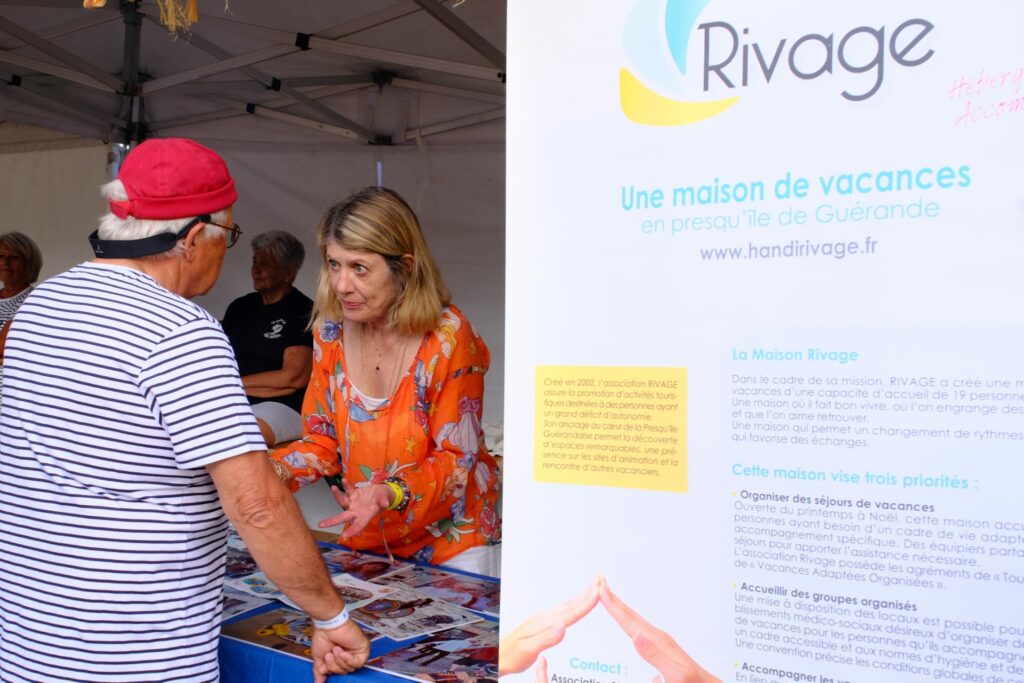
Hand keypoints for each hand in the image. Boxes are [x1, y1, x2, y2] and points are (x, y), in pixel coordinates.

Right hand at [311, 619, 370, 681]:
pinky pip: (358, 663)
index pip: (337, 672)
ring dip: (339, 660)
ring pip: (350, 669)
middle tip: (329, 654)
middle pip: (343, 672)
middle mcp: (348, 655)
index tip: (323, 668)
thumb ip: (319, 671)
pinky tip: (343, 652)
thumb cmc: (323, 636)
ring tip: (335, 649)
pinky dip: (348, 659)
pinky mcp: (363, 649)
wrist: (329, 624)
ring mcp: (356, 652)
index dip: (330, 671)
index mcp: (338, 658)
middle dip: (334, 665)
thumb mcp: (319, 658)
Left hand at [317, 480, 391, 537]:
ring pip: (342, 502)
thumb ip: (384, 501)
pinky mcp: (353, 494)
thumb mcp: (385, 499)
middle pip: (343, 517)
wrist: (382, 493)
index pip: (358, 525)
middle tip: (321, 525)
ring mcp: (353, 503)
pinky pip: (348, 490)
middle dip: (332, 521)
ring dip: (338, 496)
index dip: (352, 530)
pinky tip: (343, 480)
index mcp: (365, 517)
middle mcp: (356, 512)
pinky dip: (346, 486)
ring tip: (334, 488)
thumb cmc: (384, 499)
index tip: (345, 535)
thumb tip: (385, 503)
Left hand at [498, 578, 598, 675]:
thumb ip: (546, 638)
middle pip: (569, 605)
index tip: (598, 592)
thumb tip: (563, 626)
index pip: (569, 613)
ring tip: (592, 590)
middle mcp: (543, 619)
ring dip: (580, 598)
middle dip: (586, 594)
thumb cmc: (510, 656)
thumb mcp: (528, 649)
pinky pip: (561, 612)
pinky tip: (573, 608)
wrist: (497, 657)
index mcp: (543, 623)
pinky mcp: (541, 625)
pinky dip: (572, 607)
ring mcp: (542, 621)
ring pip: (566, 607)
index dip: (585, 603)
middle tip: (600, 582)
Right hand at [599, 578, 719, 682]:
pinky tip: (628, 622)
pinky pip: (639, 629)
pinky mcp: (661, 648)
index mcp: (657, 641)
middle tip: (599, 581)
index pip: (628, 620)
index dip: (612, 604)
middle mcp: (658, 637)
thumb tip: (636, 637)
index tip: (600, 588)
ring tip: (610, 596)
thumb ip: (655, 655)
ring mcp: (660, 642)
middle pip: (630, 615)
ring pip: (635, 620)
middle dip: (613, 598)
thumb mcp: (674, 674)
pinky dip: (629, 620)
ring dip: (620, 607)